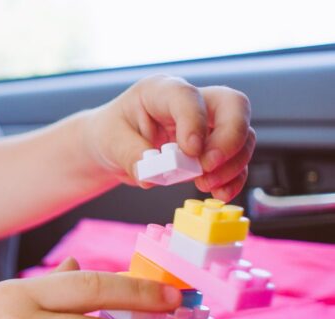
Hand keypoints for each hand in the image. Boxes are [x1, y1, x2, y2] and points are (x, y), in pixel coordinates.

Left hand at [86, 74, 255, 200]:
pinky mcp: (212, 149)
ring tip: (204, 184)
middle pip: (233, 106)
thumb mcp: (110, 141)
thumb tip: (151, 176)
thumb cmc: (111, 134)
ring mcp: (207, 126)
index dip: (193, 121)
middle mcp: (192, 103)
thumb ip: (130, 155)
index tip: (189, 150)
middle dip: (229, 138)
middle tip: (207, 166)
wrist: (111, 147)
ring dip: (232, 163)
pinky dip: (233, 178)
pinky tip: (219, 193)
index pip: (188, 96)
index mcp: (162, 91)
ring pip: (242, 135)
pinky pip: (235, 161)